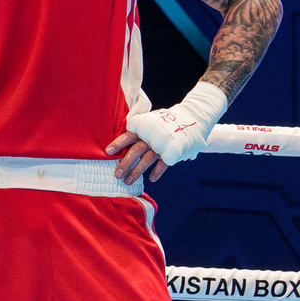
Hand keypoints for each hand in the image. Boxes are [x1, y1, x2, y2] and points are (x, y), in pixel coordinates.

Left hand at [107, 80, 228, 183]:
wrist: (191, 118)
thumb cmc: (164, 124)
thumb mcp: (150, 124)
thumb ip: (138, 132)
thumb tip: (117, 144)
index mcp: (143, 128)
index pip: (128, 136)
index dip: (118, 143)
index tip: (107, 152)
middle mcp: (151, 136)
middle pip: (136, 150)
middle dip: (126, 163)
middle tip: (116, 175)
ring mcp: (162, 144)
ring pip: (147, 159)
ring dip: (137, 171)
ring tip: (128, 182)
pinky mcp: (173, 151)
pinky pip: (164, 162)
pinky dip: (158, 171)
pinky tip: (152, 179)